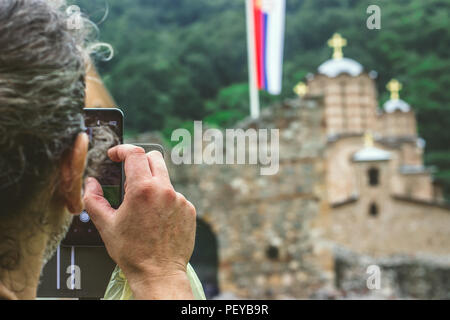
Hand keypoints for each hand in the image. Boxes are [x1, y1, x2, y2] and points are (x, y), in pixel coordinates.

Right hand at [83, 144, 195, 298]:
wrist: (159, 274)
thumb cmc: (132, 252)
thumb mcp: (106, 225)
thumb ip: (93, 200)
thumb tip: (91, 184)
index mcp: (142, 190)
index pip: (135, 153)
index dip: (122, 149)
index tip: (116, 155)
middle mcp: (164, 191)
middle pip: (154, 158)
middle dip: (140, 161)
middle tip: (129, 174)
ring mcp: (180, 200)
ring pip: (165, 180)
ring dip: (152, 186)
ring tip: (143, 209)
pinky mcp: (189, 210)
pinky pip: (175, 197)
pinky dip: (164, 201)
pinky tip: (157, 219)